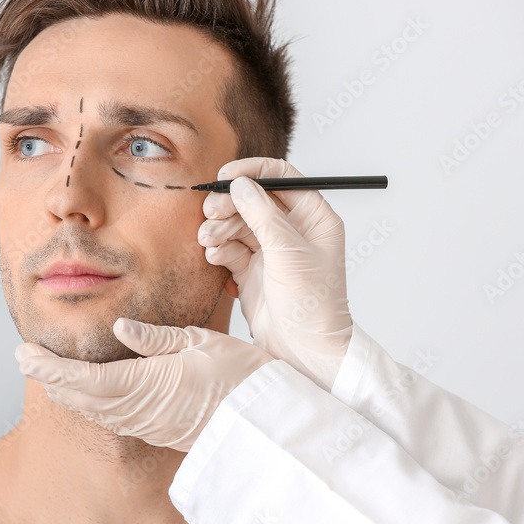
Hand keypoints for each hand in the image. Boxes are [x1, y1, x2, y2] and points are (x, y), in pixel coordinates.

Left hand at [14, 318, 272, 451]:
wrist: (267, 423)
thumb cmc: (241, 375)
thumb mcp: (201, 342)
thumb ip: (156, 337)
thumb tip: (119, 326)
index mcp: (147, 383)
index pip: (84, 376)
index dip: (49, 367)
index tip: (23, 354)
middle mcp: (141, 409)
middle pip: (80, 396)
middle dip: (49, 377)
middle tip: (23, 358)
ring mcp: (148, 424)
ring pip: (93, 410)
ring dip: (66, 391)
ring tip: (46, 373)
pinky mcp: (157, 431)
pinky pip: (112, 419)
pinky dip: (88, 404)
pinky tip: (83, 394)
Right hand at [198, 157, 351, 390]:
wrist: (304, 352)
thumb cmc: (312, 304)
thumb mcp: (288, 252)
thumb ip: (262, 215)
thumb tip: (239, 184)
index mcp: (314, 218)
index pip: (281, 178)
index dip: (252, 172)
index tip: (226, 176)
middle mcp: (292, 230)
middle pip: (252, 199)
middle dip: (229, 203)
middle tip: (212, 212)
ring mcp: (271, 251)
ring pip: (236, 223)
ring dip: (218, 227)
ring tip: (209, 241)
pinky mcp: (252, 271)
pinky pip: (229, 248)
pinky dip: (218, 249)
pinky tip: (215, 257)